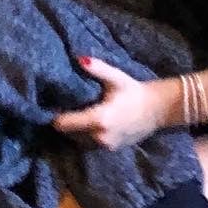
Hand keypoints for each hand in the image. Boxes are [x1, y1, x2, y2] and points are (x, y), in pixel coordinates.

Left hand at [53, 56, 171, 151]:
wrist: (157, 110)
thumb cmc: (134, 91)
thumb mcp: (116, 78)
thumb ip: (96, 68)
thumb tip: (78, 58)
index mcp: (99, 120)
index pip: (65, 124)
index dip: (54, 115)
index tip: (49, 104)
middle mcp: (100, 137)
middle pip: (69, 133)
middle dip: (63, 122)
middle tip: (59, 106)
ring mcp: (106, 146)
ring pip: (78, 140)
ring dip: (73, 130)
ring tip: (71, 113)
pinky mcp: (111, 149)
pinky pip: (89, 144)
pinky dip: (84, 135)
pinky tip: (85, 121)